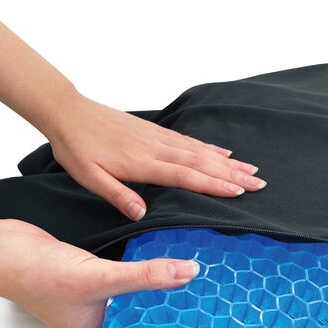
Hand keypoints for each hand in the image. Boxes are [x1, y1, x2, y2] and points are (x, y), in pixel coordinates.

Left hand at [0, 8, 266, 222]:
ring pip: (200, 150)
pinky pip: (188, 139)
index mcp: (143, 163)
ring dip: (227, 161)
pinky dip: (209, 146)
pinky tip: (222, 151)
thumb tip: (142, 214)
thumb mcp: (89, 178)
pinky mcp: (155, 131)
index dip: (214, 184)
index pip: (186, 176)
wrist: (68, 113)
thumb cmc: (77, 148)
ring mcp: (158, 138)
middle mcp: (157, 148)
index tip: (239, 191)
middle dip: (232, 174)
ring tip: (251, 168)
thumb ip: (118, 195)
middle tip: (259, 183)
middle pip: (202, 162)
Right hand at [0, 216, 199, 327]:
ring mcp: (91, 297)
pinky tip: (159, 260)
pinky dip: (138, 269)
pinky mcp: (89, 274)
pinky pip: (121, 275)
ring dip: (152, 285)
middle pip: (137, 317)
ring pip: (131, 294)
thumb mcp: (100, 279)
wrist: (3, 247)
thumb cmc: (37, 275)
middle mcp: (94, 320)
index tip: (194, 325)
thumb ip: (145, 275)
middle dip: (164, 307)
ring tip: (187, 279)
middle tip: (199, 299)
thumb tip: (188, 272)